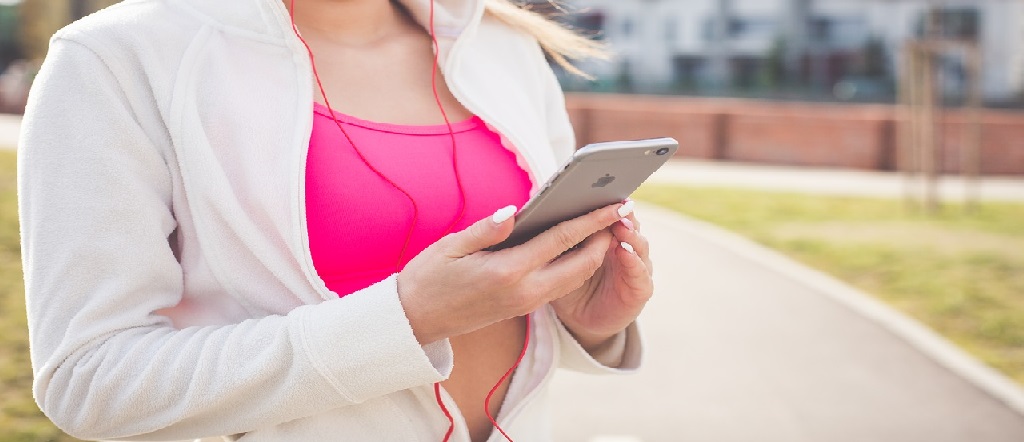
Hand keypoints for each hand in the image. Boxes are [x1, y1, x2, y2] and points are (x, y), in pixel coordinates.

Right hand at [397, 203, 629, 344]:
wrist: (416, 321)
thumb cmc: (429, 277)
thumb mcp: (452, 246)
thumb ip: (487, 229)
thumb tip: (516, 211)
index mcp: (508, 271)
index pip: (562, 240)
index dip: (592, 220)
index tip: (614, 203)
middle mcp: (524, 291)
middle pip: (581, 264)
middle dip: (604, 238)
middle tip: (619, 211)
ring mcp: (526, 303)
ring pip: (575, 278)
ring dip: (594, 253)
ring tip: (606, 225)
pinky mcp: (523, 308)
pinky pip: (561, 286)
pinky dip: (577, 266)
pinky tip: (579, 246)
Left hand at [551, 201, 653, 352]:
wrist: (582, 321)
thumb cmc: (567, 287)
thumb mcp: (557, 261)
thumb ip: (555, 239)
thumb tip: (530, 214)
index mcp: (606, 238)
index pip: (610, 215)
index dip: (604, 203)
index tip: (596, 189)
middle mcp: (625, 248)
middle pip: (629, 224)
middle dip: (621, 213)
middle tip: (613, 202)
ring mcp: (635, 268)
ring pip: (639, 245)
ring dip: (631, 233)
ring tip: (620, 224)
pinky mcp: (640, 289)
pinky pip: (641, 274)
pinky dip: (634, 262)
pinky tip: (625, 251)